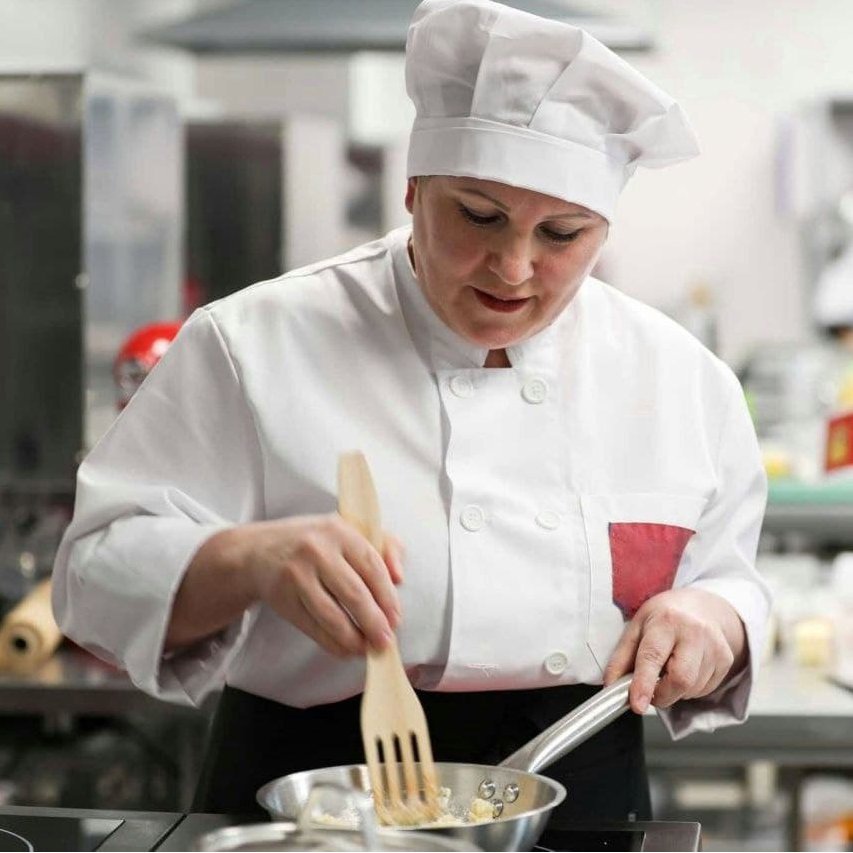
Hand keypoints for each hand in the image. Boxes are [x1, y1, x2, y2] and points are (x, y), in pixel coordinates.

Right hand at [242, 514, 403, 657]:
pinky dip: (332, 643)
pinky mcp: (282, 599)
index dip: (387, 597)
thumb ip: (383, 545)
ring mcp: (297, 575)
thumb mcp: (348, 531)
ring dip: (354, 638)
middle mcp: (317, 550)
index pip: (372, 566)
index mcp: (338, 530)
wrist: (259, 550)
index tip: (396, 618)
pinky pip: (313, 627)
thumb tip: (399, 577)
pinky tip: (346, 649)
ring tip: (367, 649)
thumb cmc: (314, 541)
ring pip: (332, 615)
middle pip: (354, 594)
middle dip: (374, 622)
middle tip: (386, 641)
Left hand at [603, 587, 746, 713]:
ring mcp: (714, 646)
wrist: (703, 606)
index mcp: (666, 620)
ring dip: (675, 691)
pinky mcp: (726, 659)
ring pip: (692, 689)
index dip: (644, 683)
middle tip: (651, 689)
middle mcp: (694, 632)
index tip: (637, 704)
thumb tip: (611, 685)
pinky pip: (705, 690)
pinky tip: (686, 668)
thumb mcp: (637, 626)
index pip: (653, 656)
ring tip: (670, 667)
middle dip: (661, 695)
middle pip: (680, 680)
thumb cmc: (665, 616)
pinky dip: (690, 688)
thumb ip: (621, 657)